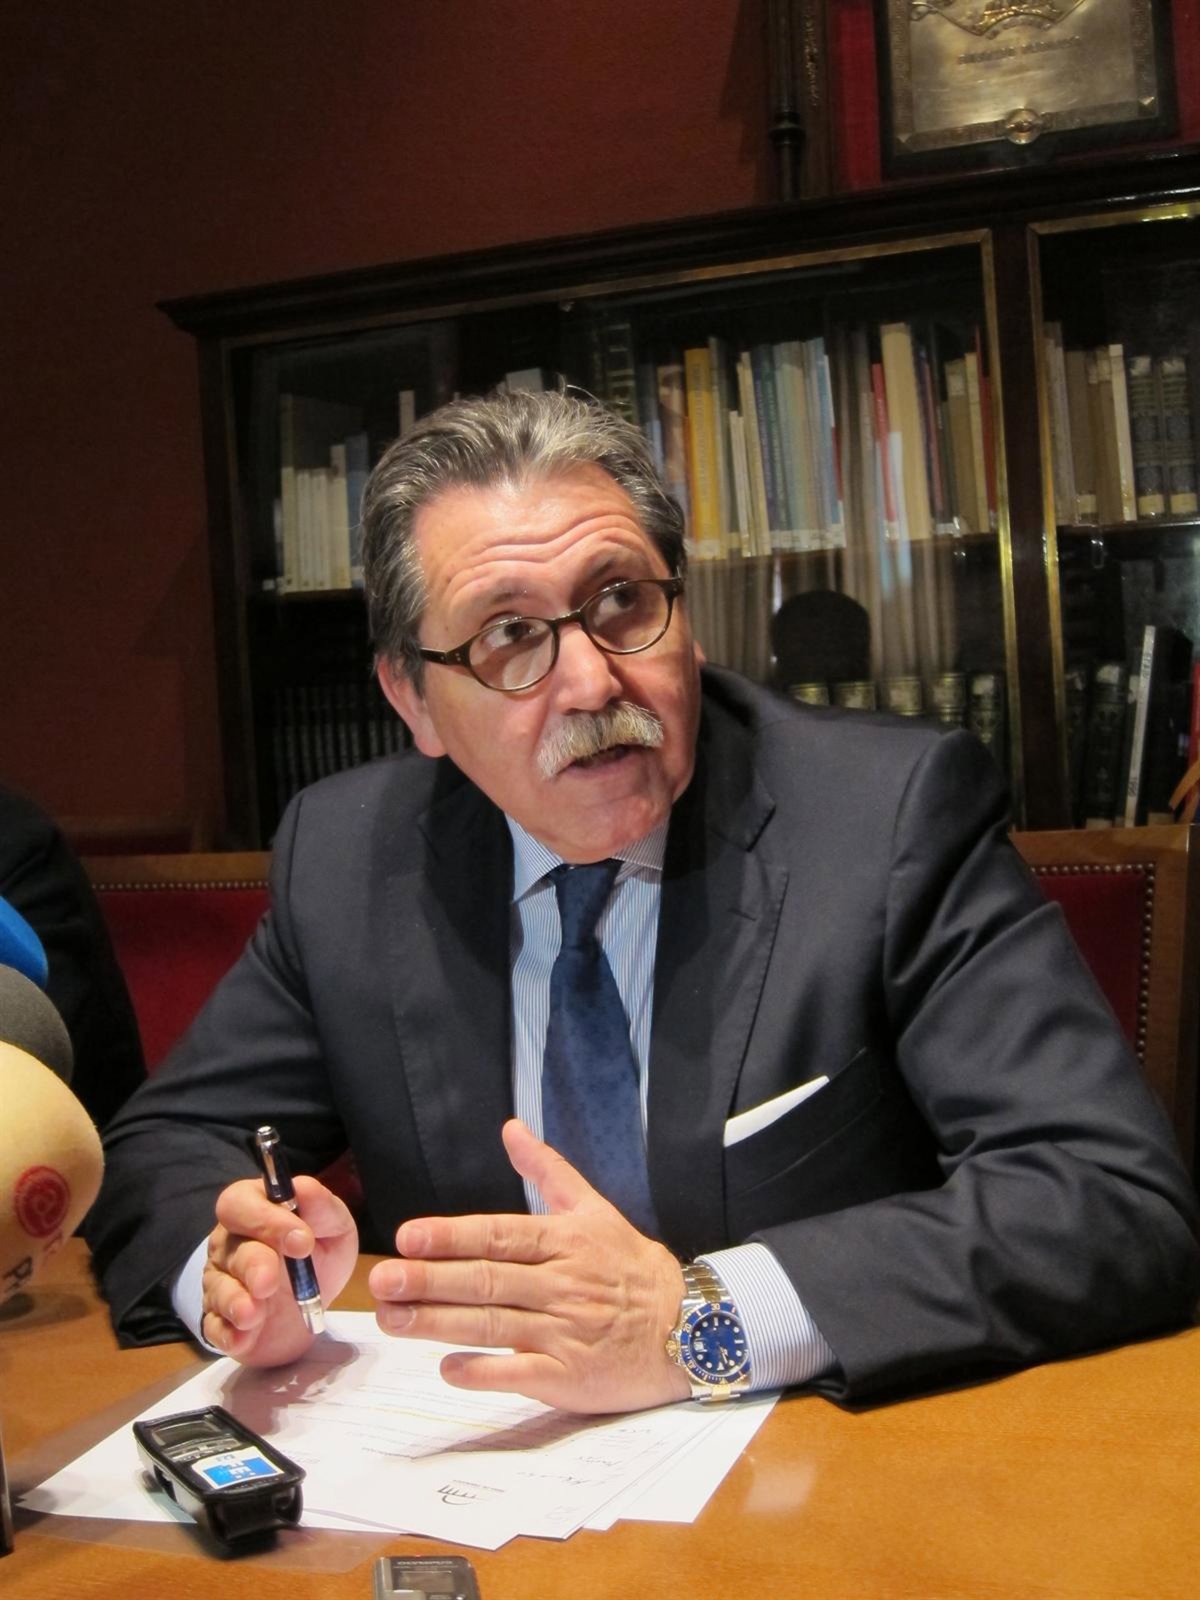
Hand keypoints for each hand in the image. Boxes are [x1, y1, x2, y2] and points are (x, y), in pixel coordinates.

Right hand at [202, 1174, 358, 1366]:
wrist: (311, 1306)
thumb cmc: (318, 1254)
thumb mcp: (334, 1227)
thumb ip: (322, 1208)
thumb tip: (303, 1187)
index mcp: (254, 1211)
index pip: (240, 1204)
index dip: (266, 1219)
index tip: (302, 1240)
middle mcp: (230, 1244)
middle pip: (230, 1249)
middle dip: (252, 1264)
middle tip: (270, 1282)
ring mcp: (220, 1283)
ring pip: (219, 1288)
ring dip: (235, 1301)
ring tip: (253, 1314)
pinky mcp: (221, 1322)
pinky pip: (214, 1327)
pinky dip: (228, 1333)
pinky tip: (242, 1338)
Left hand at [368, 1119, 690, 1412]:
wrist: (688, 1326)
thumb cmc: (630, 1265)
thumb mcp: (595, 1208)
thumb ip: (547, 1170)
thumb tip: (510, 1127)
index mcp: (566, 1240)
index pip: (500, 1236)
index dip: (453, 1236)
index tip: (409, 1237)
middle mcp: (562, 1284)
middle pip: (488, 1281)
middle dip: (431, 1281)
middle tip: (384, 1280)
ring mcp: (566, 1332)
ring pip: (494, 1325)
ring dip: (439, 1324)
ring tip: (394, 1320)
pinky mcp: (570, 1376)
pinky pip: (520, 1374)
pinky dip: (484, 1372)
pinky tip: (447, 1369)